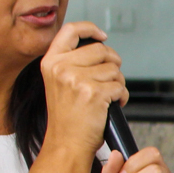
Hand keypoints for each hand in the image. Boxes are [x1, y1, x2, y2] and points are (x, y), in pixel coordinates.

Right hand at [40, 22, 126, 158]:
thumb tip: (98, 44)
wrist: (67, 143)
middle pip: (101, 50)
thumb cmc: (67, 117)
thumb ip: (72, 62)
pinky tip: (113, 105)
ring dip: (118, 83)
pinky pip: (120, 86)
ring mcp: (77, 79)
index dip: (90, 29)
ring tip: (108, 96)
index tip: (102, 35)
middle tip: (110, 79)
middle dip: (113, 63)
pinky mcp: (94, 93)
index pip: (71, 30)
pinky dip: (122, 97)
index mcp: (51, 62)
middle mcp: (61, 68)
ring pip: (114, 69)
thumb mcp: (58, 82)